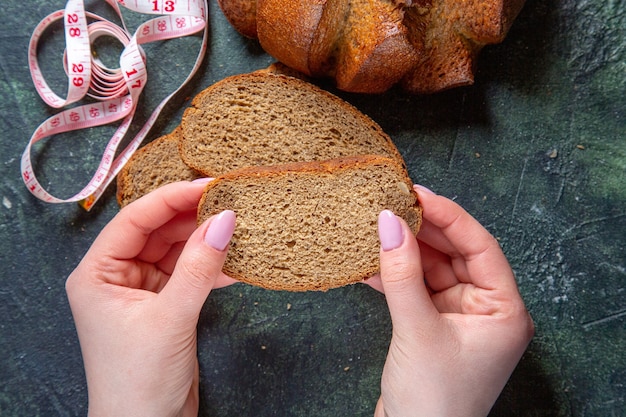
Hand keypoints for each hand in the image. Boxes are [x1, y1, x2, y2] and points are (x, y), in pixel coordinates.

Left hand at [66, 181, 236, 416]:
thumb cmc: (139, 380)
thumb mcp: (171, 317)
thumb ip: (199, 267)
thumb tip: (225, 220)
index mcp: (98, 273)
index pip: (136, 220)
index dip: (172, 198)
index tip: (209, 185)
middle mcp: (116, 276)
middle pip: (158, 231)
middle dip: (193, 218)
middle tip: (231, 203)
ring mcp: (142, 290)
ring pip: (177, 251)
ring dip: (207, 242)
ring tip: (239, 228)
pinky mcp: (165, 305)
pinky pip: (190, 274)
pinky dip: (212, 268)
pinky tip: (237, 262)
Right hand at [367, 185, 533, 416]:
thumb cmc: (433, 402)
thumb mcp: (417, 330)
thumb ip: (402, 274)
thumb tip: (389, 223)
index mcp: (504, 310)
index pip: (480, 247)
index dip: (449, 216)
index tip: (418, 193)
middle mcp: (486, 310)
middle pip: (455, 254)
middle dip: (423, 230)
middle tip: (392, 204)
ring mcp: (459, 318)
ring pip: (432, 269)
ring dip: (404, 252)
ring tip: (377, 229)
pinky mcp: (434, 326)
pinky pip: (416, 289)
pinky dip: (395, 276)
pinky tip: (370, 263)